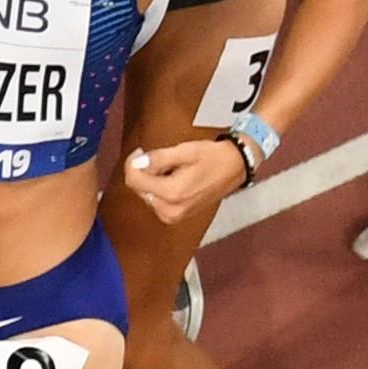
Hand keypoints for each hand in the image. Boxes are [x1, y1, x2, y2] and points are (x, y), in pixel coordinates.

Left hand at [123, 137, 247, 220]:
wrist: (235, 169)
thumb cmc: (213, 158)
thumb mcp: (184, 151)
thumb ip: (157, 158)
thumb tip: (137, 163)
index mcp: (171, 193)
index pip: (134, 180)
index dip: (132, 163)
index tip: (140, 152)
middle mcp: (170, 210)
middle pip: (138, 188)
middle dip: (144, 171)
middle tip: (159, 157)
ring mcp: (173, 216)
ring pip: (146, 195)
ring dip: (152, 179)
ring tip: (171, 167)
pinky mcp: (176, 217)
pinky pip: (156, 201)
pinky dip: (159, 188)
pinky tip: (173, 178)